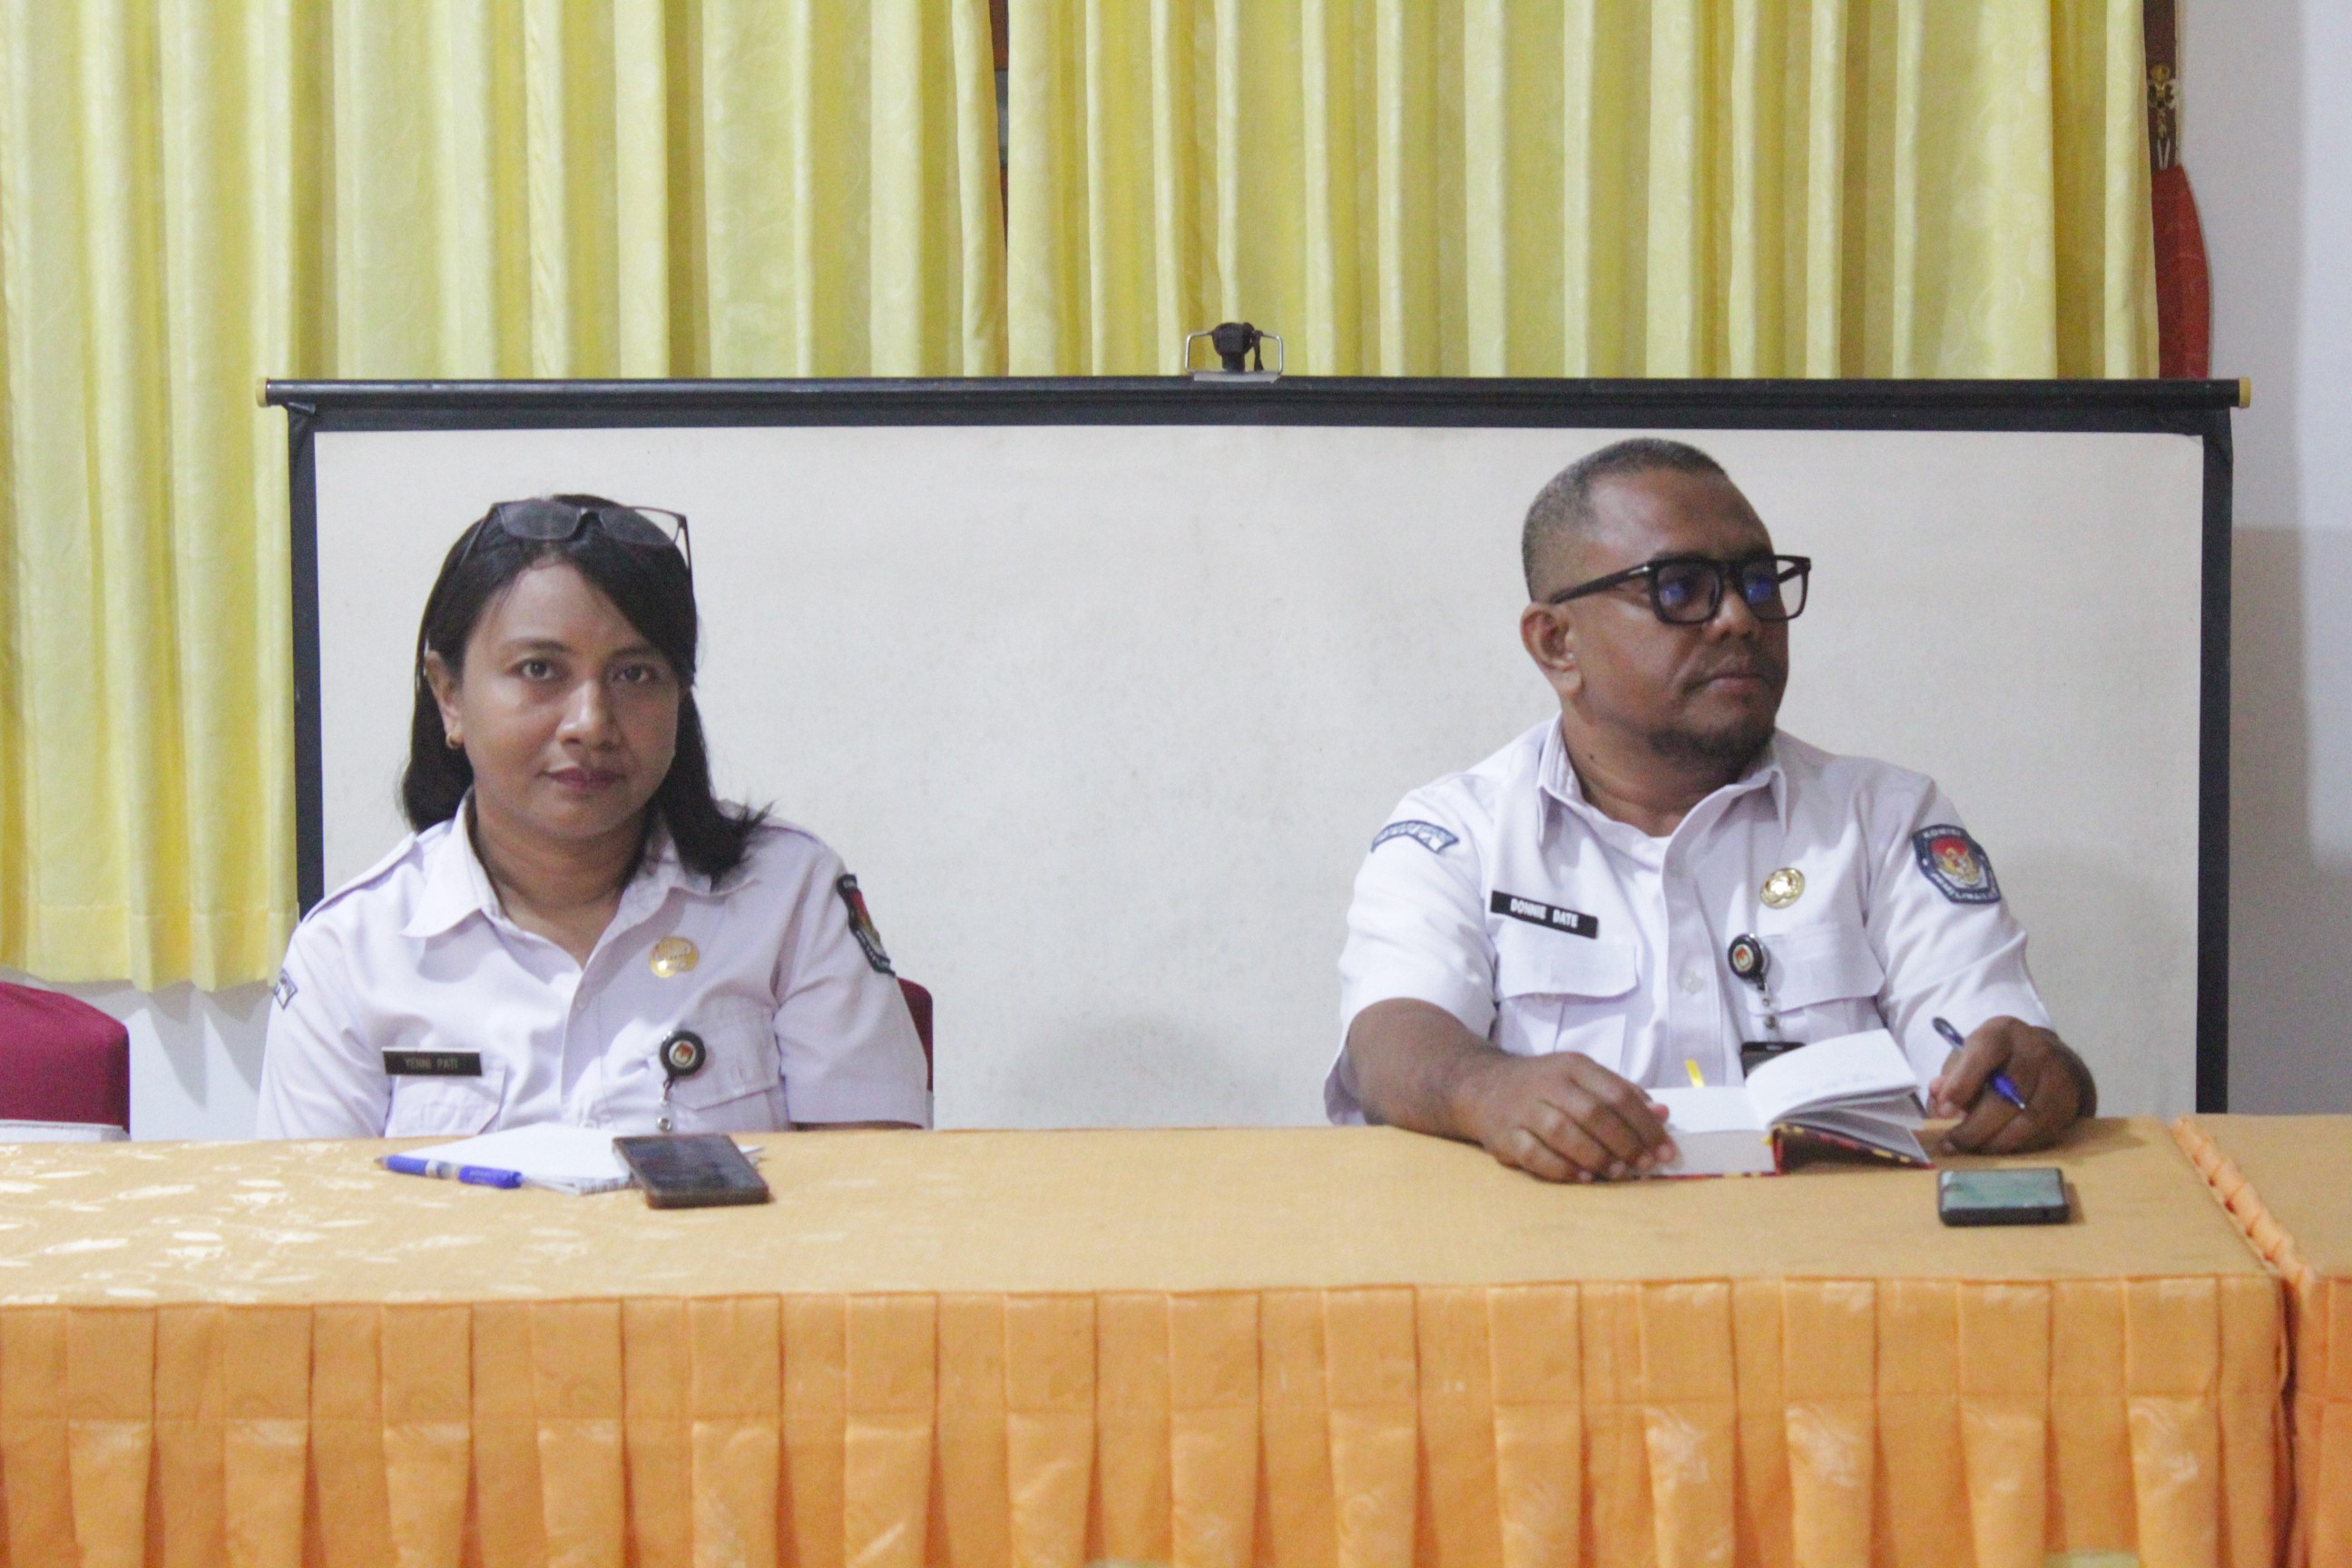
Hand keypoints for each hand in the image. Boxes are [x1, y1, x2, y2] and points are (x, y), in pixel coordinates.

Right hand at [1450, 1051, 1677, 1181]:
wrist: (1482, 1087)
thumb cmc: (1544, 1086)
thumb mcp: (1582, 1078)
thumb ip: (1622, 1094)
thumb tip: (1663, 1114)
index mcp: (1573, 1067)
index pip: (1617, 1094)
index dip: (1646, 1125)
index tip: (1666, 1150)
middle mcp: (1547, 1084)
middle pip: (1593, 1113)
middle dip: (1625, 1143)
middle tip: (1645, 1165)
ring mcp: (1523, 1109)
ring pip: (1563, 1132)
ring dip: (1596, 1156)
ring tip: (1618, 1173)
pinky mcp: (1504, 1135)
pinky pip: (1534, 1155)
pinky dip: (1562, 1168)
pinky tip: (1584, 1178)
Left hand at [1927, 1016, 2090, 1153]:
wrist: (2049, 1059)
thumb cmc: (2000, 1060)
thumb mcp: (1973, 1056)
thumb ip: (1953, 1078)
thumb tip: (1938, 1097)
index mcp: (2003, 1033)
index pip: (1985, 1053)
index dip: (1962, 1084)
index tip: (1943, 1110)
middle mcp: (2035, 1052)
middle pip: (2007, 1094)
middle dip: (1976, 1126)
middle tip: (1952, 1143)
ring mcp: (2057, 1078)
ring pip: (2028, 1119)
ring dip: (1996, 1142)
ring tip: (1972, 1151)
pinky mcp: (2069, 1104)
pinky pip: (2043, 1133)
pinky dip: (2017, 1146)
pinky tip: (1997, 1151)